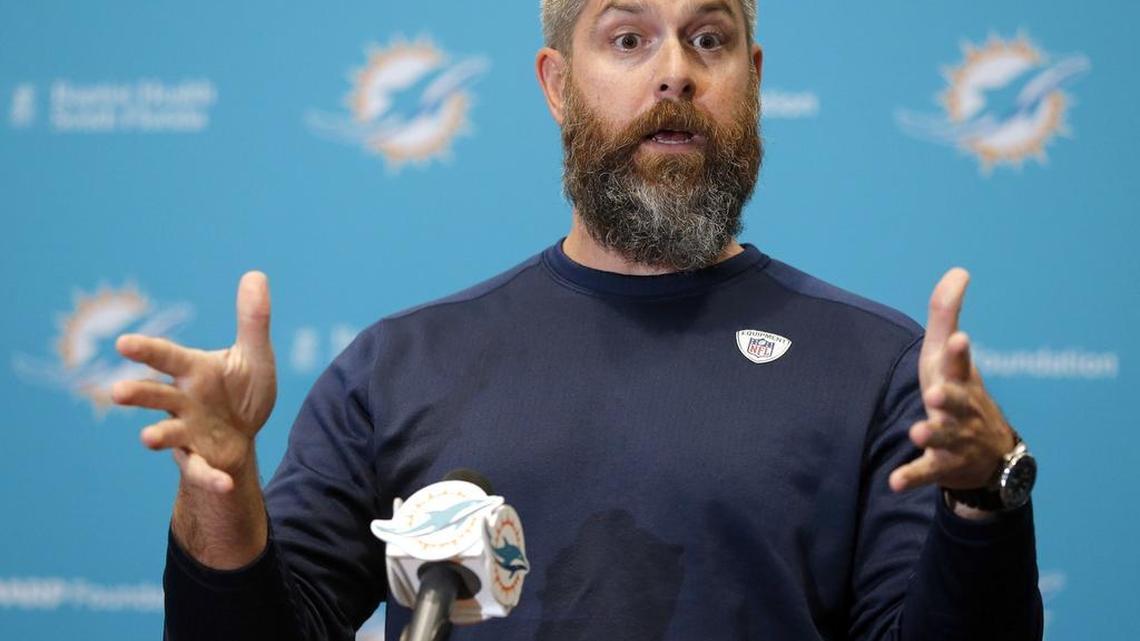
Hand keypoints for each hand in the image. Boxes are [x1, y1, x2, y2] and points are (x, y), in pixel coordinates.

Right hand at [112, 272, 276, 493]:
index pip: (167, 357)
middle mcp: (182, 401)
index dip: (146, 350)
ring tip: (147, 438)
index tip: (123, 343)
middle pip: (154, 395)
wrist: (243, 434)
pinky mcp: (200, 459)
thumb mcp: (254, 355)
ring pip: (165, 433)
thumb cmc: (240, 388)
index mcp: (193, 371)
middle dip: (137, 393)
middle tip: (117, 392)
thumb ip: (253, 319)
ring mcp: (187, 432)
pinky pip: (202, 471)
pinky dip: (211, 477)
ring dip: (156, 434)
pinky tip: (225, 484)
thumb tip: (256, 274)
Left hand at [889, 268, 1015, 493]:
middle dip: (950, 397)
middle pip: (958, 401)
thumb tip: (958, 271)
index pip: (961, 363)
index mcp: (961, 380)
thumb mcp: (949, 356)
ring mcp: (955, 439)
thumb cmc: (961, 393)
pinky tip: (895, 482)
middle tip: (936, 393)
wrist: (992, 458)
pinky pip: (927, 472)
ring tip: (917, 432)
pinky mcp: (943, 465)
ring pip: (944, 437)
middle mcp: (962, 409)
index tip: (958, 339)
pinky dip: (912, 477)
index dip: (959, 352)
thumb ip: (946, 315)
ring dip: (932, 434)